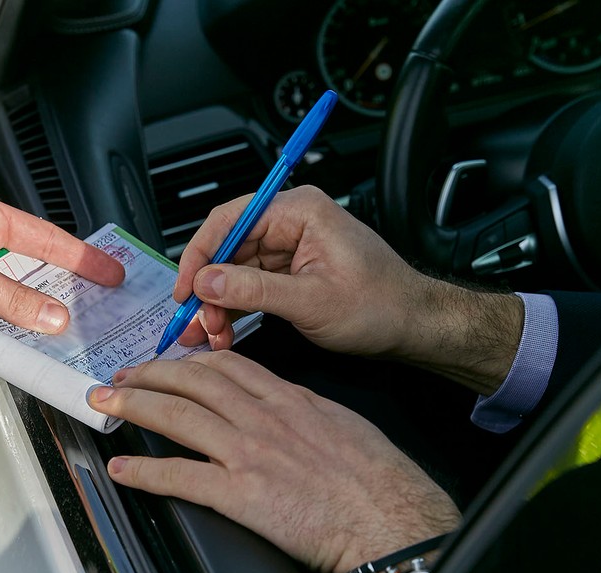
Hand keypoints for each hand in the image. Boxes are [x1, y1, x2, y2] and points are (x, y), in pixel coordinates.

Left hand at [0, 195, 124, 349]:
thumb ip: (10, 298)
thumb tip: (52, 316)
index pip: (46, 240)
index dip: (82, 256)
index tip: (112, 273)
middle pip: (32, 279)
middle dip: (61, 298)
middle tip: (98, 315)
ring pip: (11, 313)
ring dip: (28, 328)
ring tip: (62, 344)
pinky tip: (13, 357)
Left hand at [88, 351, 460, 572]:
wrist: (390, 520)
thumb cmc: (378, 481)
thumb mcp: (342, 424)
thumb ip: (304, 411)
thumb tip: (285, 406)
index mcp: (288, 400)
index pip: (226, 366)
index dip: (186, 361)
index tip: (167, 363)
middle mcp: (263, 418)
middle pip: (191, 383)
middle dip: (148, 375)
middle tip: (121, 377)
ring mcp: (248, 454)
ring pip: (177, 417)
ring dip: (134, 407)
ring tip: (106, 405)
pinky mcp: (241, 494)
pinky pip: (181, 477)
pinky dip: (146, 473)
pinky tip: (124, 470)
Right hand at [176, 186, 521, 394]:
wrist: (415, 326)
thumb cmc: (383, 305)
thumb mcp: (312, 301)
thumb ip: (255, 290)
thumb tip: (208, 281)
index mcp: (300, 211)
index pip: (230, 220)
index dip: (200, 255)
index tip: (186, 288)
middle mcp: (292, 222)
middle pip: (227, 247)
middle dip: (208, 288)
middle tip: (196, 321)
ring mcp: (290, 246)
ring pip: (234, 270)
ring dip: (218, 303)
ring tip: (210, 334)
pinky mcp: (289, 270)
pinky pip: (249, 284)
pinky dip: (234, 307)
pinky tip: (225, 329)